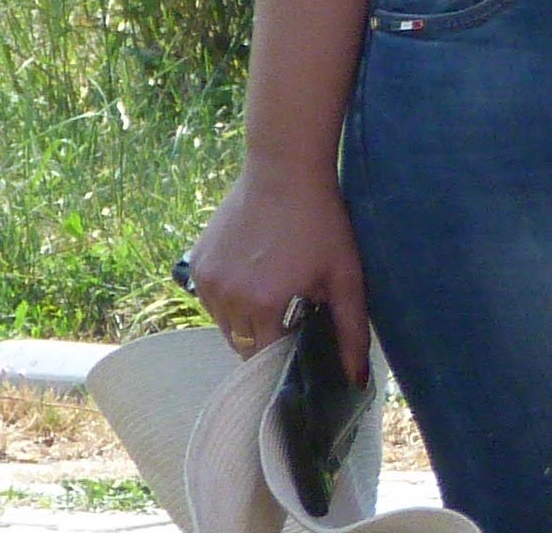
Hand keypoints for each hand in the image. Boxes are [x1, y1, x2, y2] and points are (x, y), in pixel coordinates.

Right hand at [183, 161, 367, 373]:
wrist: (284, 170)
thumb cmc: (323, 223)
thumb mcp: (346, 277)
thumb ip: (350, 332)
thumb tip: (356, 381)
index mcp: (264, 308)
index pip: (266, 359)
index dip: (286, 353)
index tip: (302, 339)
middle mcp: (227, 301)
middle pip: (243, 345)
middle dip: (268, 335)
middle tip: (294, 307)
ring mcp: (206, 283)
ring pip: (224, 324)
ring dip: (247, 317)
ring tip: (275, 283)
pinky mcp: (196, 264)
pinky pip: (211, 299)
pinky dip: (230, 296)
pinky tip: (255, 268)